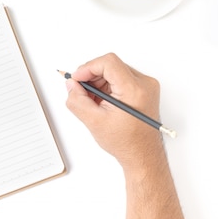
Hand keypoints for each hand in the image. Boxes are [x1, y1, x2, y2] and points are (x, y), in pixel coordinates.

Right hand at [64, 53, 164, 172]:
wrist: (143, 156)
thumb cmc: (126, 143)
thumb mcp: (94, 122)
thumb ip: (77, 101)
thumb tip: (71, 85)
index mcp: (135, 90)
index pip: (108, 63)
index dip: (88, 67)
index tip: (76, 78)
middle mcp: (144, 84)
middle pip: (111, 66)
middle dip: (92, 77)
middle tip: (81, 92)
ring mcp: (146, 86)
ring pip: (114, 71)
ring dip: (99, 83)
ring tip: (94, 102)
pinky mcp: (144, 90)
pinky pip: (120, 79)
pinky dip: (107, 87)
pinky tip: (103, 103)